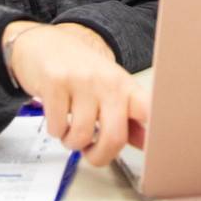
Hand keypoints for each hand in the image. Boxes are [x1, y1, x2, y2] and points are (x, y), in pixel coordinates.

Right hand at [4, 23, 149, 169]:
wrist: (44, 45)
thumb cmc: (79, 71)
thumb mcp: (109, 90)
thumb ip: (127, 119)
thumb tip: (147, 144)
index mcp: (126, 86)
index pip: (149, 110)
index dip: (156, 134)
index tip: (156, 152)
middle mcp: (108, 82)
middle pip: (115, 137)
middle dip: (99, 155)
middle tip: (91, 151)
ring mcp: (82, 80)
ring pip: (81, 137)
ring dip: (72, 142)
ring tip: (70, 128)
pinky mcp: (55, 82)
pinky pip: (57, 128)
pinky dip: (55, 130)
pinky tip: (57, 116)